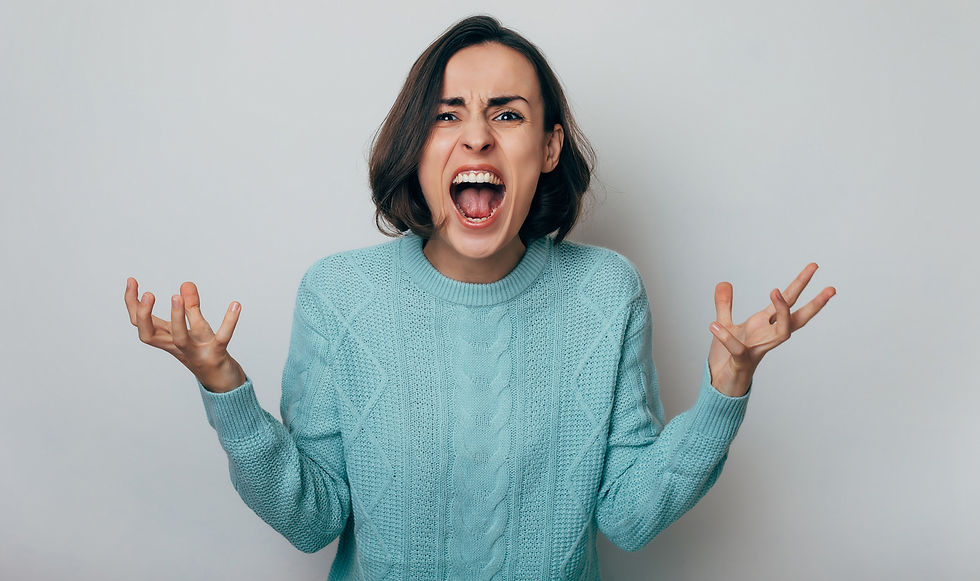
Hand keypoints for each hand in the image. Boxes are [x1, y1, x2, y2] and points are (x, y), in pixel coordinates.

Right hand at [124, 278, 245, 392]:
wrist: (222, 381)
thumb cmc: (204, 352)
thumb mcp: (196, 328)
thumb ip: (191, 306)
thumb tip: (186, 284)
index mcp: (167, 338)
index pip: (140, 323)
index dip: (132, 303)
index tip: (131, 280)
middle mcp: (177, 347)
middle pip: (149, 335)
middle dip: (144, 315)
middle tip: (149, 293)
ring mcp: (196, 352)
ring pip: (180, 338)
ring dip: (177, 318)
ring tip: (176, 297)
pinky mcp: (217, 354)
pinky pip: (222, 338)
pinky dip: (229, 322)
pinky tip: (236, 305)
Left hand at [707, 263, 834, 396]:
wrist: (719, 385)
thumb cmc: (727, 358)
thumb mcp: (725, 325)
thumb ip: (724, 305)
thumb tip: (724, 282)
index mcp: (763, 325)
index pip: (787, 302)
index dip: (799, 284)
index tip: (814, 267)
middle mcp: (766, 336)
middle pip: (797, 319)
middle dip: (814, 304)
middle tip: (831, 288)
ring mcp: (757, 350)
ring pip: (781, 334)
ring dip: (782, 312)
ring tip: (775, 290)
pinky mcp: (741, 363)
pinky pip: (738, 350)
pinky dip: (726, 338)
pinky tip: (714, 325)